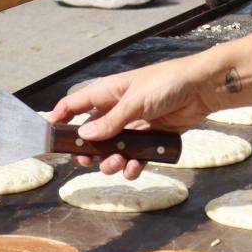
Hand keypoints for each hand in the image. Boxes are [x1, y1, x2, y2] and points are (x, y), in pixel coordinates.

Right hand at [47, 56, 217, 178]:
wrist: (202, 89)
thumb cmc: (167, 84)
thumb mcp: (134, 102)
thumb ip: (110, 121)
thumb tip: (83, 137)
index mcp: (108, 93)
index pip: (75, 105)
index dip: (59, 119)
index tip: (49, 137)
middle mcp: (117, 110)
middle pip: (91, 135)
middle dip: (87, 151)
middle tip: (87, 162)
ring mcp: (134, 126)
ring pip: (112, 150)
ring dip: (111, 161)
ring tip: (118, 163)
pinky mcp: (151, 138)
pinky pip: (135, 157)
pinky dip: (133, 165)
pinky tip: (136, 167)